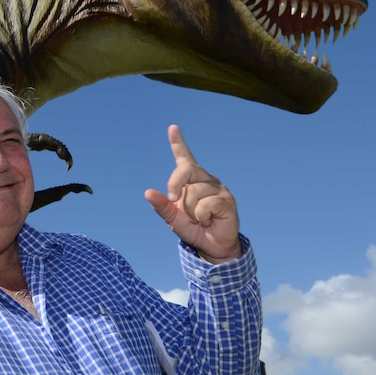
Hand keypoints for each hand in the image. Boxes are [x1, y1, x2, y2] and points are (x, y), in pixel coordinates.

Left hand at [144, 125, 241, 263]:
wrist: (211, 247)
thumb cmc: (193, 228)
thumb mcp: (173, 218)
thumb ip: (162, 206)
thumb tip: (148, 192)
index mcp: (191, 180)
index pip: (184, 158)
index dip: (178, 142)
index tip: (172, 127)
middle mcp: (205, 179)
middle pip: (186, 170)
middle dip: (175, 184)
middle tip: (174, 200)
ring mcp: (218, 188)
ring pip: (194, 192)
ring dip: (192, 211)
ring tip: (200, 218)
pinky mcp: (227, 200)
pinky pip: (206, 205)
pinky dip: (202, 216)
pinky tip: (209, 220)